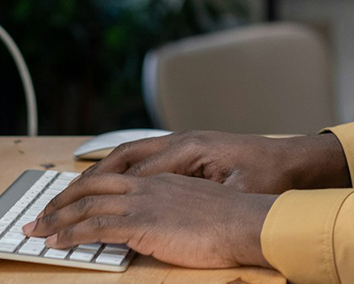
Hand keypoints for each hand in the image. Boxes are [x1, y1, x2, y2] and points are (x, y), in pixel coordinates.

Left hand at [22, 172, 272, 267]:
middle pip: (91, 185)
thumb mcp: (198, 207)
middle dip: (61, 201)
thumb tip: (161, 225)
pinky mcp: (142, 223)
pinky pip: (96, 227)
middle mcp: (148, 185)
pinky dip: (70, 234)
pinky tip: (56, 242)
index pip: (112, 177)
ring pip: (87, 205)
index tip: (67, 200)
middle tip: (39, 215)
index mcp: (162, 179)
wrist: (247, 221)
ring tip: (36, 231)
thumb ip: (174, 211)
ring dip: (56, 219)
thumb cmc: (233, 220)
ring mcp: (144, 202)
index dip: (85, 189)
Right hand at [81, 130, 349, 193]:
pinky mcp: (188, 152)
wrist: (294, 161)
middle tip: (59, 202)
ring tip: (71, 193)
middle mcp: (180, 142)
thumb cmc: (268, 176)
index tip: (76, 211)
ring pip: (129, 156)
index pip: (135, 171)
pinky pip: (143, 159)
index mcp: (190, 149)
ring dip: (100, 174)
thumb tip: (157, 204)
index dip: (104, 191)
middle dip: (88, 180)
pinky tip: (106, 186)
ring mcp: (182, 145)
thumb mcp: (234, 191)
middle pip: (122, 158)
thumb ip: (196, 197)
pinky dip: (119, 171)